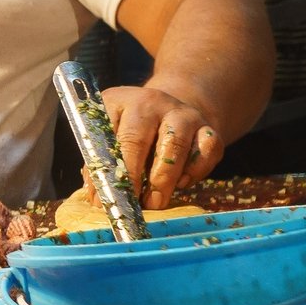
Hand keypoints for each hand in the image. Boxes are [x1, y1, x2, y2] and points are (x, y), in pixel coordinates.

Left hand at [99, 84, 222, 207]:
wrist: (170, 112)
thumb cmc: (131, 133)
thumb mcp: (111, 138)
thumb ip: (102, 163)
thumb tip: (98, 197)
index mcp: (116, 101)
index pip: (105, 135)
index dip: (105, 169)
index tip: (105, 196)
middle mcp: (148, 102)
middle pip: (137, 138)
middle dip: (133, 175)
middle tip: (131, 203)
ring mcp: (181, 112)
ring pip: (174, 143)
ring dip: (164, 178)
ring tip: (154, 202)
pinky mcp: (207, 126)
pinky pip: (207, 150)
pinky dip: (194, 171)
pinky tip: (182, 184)